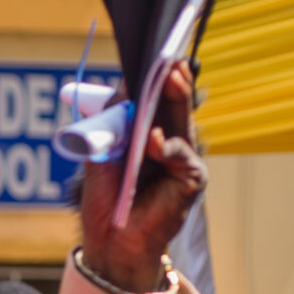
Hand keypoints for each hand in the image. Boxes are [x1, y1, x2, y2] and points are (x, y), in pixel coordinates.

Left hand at [79, 62, 206, 292]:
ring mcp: (182, 161)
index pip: (156, 100)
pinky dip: (166, 148)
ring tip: (167, 80)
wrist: (110, 240)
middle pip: (173, 106)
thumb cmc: (107, 199)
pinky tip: (153, 141)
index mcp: (149, 134)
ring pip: (181, 124)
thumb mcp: (103, 153)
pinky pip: (181, 157)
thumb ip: (113, 123)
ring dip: (174, 102)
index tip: (153, 53)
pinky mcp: (190, 180)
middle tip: (168, 58)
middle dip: (171, 80)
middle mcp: (170, 144)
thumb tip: (123, 85)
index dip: (155, 78)